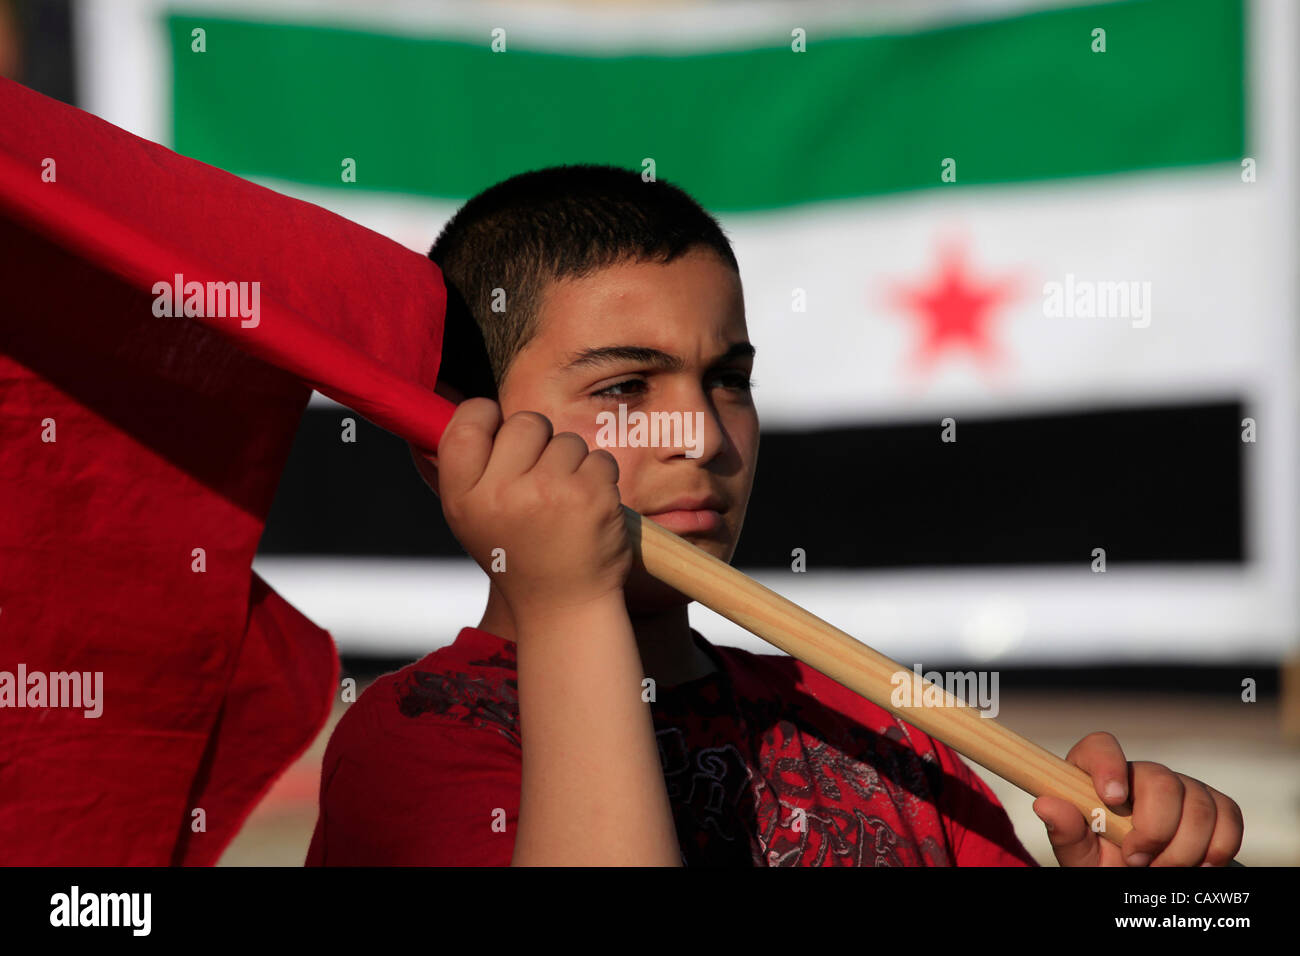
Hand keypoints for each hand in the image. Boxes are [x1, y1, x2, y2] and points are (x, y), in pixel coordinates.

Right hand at [424, 397, 632, 620]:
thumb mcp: (470, 517)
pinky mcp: (590, 495)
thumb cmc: (517, 554)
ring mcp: (548, 492)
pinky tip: (587, 512)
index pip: (469, 421)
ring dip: (572, 465)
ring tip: (563, 506)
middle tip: (540, 484)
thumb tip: (444, 396)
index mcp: (464, 497)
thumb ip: (462, 464)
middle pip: (525, 422)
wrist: (563, 606)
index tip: (502, 439)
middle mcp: (501, 493)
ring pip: (566, 440)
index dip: (488, 418)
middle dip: (539, 443)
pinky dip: (599, 480)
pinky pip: (598, 458)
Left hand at [1031, 731, 1242, 866]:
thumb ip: (1065, 831)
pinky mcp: (1211, 805)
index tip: (1112, 799)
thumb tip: (1045, 804)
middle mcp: (1138, 775)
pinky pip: (1227, 812)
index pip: (1101, 745)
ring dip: (1184, 847)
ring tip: (1164, 870)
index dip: (1108, 765)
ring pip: (1197, 801)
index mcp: (1095, 776)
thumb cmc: (1100, 862)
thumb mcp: (1077, 854)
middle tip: (1137, 862)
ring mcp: (1178, 787)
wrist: (1134, 880)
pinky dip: (1218, 844)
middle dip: (1155, 828)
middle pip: (1160, 779)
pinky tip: (1200, 866)